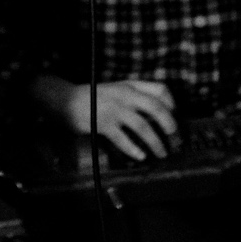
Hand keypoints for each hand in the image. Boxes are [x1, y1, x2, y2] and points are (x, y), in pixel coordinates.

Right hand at [35, 75, 178, 161]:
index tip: (175, 117)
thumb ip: (133, 96)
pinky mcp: (104, 123)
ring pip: (144, 126)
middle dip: (170, 125)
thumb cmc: (91, 97)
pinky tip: (140, 156)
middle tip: (174, 138)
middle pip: (157, 108)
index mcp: (130, 85)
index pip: (160, 90)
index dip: (172, 105)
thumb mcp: (115, 89)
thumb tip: (155, 113)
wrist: (65, 99)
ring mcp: (115, 109)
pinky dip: (135, 149)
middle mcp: (125, 95)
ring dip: (156, 142)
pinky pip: (124, 139)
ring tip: (161, 152)